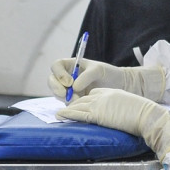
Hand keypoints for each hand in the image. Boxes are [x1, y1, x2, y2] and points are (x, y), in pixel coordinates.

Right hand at [48, 58, 165, 100]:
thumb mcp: (99, 70)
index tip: (69, 82)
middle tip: (67, 95)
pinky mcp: (72, 100)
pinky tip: (80, 105)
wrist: (118, 86)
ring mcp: (67, 89)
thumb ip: (86, 76)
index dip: (59, 74)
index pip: (56, 66)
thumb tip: (74, 87)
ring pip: (57, 93)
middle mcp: (66, 76)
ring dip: (65, 97)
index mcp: (70, 65)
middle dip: (57, 88)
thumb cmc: (108, 73)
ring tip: (79, 99)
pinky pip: (65, 103)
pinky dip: (70, 105)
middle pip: (52, 80)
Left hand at [59, 88, 169, 157]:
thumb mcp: (129, 104)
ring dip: (67, 109)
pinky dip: (67, 114)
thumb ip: (119, 106)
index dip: (85, 100)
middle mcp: (102, 95)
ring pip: (78, 105)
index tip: (79, 105)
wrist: (146, 115)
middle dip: (73, 104)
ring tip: (58, 114)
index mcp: (110, 92)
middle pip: (83, 98)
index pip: (93, 93)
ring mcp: (99, 104)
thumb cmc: (143, 113)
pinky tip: (60, 115)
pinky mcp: (97, 114)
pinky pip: (78, 113)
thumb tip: (119, 115)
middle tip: (65, 110)